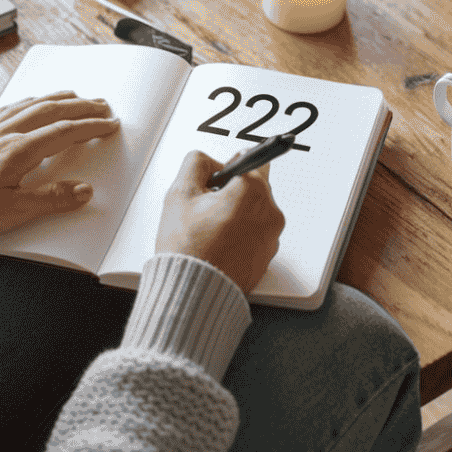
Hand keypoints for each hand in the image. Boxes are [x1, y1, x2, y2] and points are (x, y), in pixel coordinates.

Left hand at [0, 91, 119, 240]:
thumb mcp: (12, 212)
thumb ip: (51, 199)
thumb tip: (84, 190)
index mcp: (19, 150)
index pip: (65, 132)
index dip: (91, 127)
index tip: (110, 125)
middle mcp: (7, 133)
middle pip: (53, 111)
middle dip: (82, 106)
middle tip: (103, 105)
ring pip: (32, 105)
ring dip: (59, 98)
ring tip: (76, 95)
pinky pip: (11, 107)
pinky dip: (30, 101)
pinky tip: (31, 102)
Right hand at [155, 149, 285, 294]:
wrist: (193, 292)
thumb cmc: (188, 249)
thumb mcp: (180, 193)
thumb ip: (196, 163)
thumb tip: (208, 161)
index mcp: (252, 191)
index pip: (253, 159)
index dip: (229, 167)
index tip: (221, 175)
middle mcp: (269, 212)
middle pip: (253, 188)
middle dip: (232, 193)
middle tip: (205, 208)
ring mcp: (271, 237)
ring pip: (254, 213)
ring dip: (237, 216)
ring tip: (209, 231)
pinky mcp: (267, 257)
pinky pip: (256, 237)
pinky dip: (241, 237)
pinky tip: (218, 245)